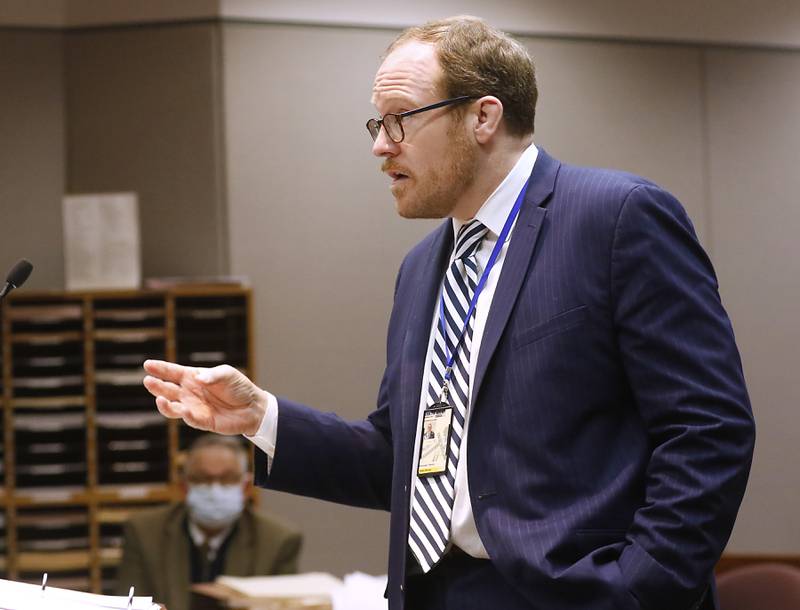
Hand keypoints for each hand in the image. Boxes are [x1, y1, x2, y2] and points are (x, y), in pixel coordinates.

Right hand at [143, 360, 266, 435]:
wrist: (252, 407)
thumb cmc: (239, 387)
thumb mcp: (228, 374)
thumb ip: (213, 375)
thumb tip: (198, 378)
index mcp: (194, 377)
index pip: (173, 372)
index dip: (160, 369)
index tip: (147, 365)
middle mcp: (190, 392)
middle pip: (168, 389)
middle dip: (157, 385)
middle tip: (148, 381)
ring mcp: (194, 407)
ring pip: (173, 407)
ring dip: (165, 404)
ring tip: (159, 399)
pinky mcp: (202, 421)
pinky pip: (190, 419)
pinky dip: (186, 416)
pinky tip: (184, 410)